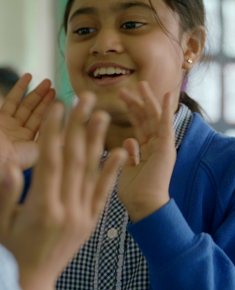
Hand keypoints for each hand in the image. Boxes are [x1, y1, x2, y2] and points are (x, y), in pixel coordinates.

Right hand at [0, 74, 55, 185]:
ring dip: (20, 88)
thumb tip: (71, 127)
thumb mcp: (43, 147)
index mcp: (25, 138)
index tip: (55, 91)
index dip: (46, 104)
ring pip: (12, 102)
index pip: (38, 117)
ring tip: (29, 75)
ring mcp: (0, 124)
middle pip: (27, 107)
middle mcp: (13, 130)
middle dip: (38, 94)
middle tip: (48, 82)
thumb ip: (54, 136)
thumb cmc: (21, 161)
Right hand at [0, 93, 126, 289]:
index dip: (54, 132)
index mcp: (42, 209)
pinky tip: (120, 152)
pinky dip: (112, 172)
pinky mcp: (90, 223)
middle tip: (85, 98)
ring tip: (102, 114)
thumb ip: (5, 195)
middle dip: (79, 126)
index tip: (58, 107)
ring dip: (97, 141)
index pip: (50, 161)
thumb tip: (9, 167)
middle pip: (75, 160)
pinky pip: (103, 194)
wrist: (32, 282)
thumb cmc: (8, 251)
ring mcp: (82, 217)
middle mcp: (67, 210)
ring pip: (91, 173)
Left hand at [117, 81, 177, 222]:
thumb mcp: (126, 170)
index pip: (139, 126)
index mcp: (146, 151)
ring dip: (148, 100)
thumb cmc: (133, 193)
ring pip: (154, 118)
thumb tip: (127, 140)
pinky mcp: (166, 147)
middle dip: (135, 103)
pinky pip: (166, 124)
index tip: (121, 98)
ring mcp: (162, 146)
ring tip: (141, 84)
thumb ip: (128, 154)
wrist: (143, 205)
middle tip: (124, 88)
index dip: (131, 111)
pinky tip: (168, 93)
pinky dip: (167, 109)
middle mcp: (155, 146)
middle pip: (145, 119)